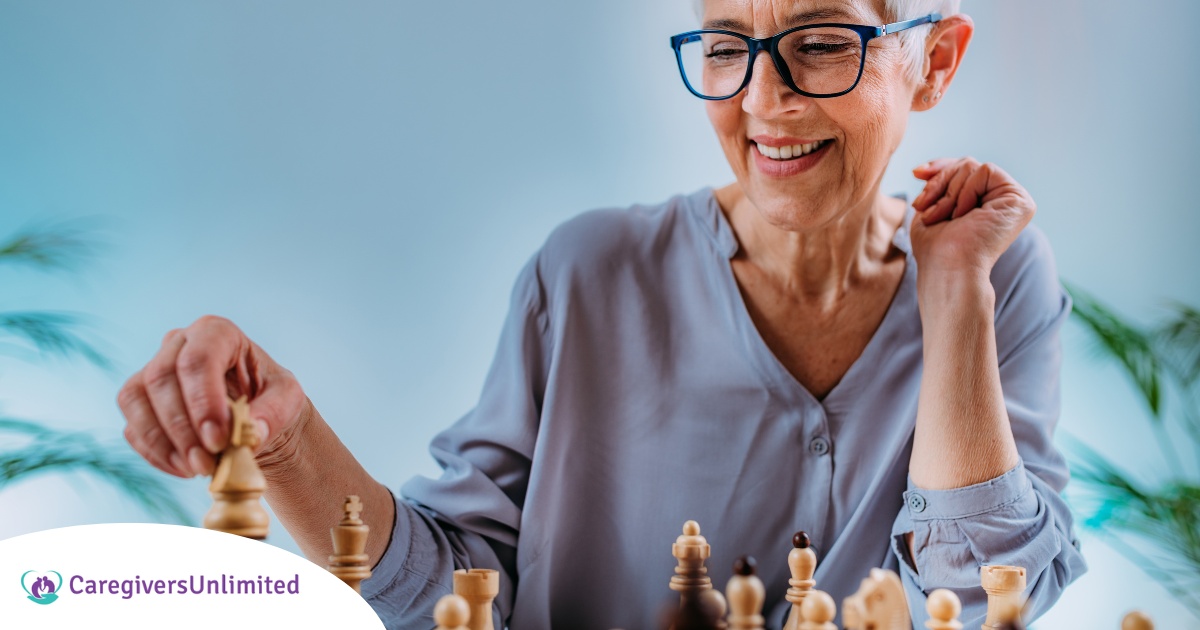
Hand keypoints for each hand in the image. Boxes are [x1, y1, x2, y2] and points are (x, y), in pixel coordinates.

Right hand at [117, 315, 306, 477]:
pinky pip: (133, 427)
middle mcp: (179, 343)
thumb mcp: (288, 401)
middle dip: (181, 427)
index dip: (203, 400)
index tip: (218, 440)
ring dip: (162, 442)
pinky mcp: (140, 402)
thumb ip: (273, 414)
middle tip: (206, 463)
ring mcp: (153, 370)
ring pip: (135, 399)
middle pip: (161, 377)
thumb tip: (251, 434)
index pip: (199, 358)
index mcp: (217, 332)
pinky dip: (155, 453)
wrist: (256, 416)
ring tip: (196, 469)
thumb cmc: (272, 399)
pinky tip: (185, 469)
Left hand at [910, 157, 1035, 277]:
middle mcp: (1001, 201)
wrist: (948, 268)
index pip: (963, 170)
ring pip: (972, 165)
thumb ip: (934, 187)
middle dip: (939, 182)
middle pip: (965, 164)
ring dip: (948, 192)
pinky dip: (965, 191)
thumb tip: (922, 170)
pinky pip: (985, 171)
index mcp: (983, 203)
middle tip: (923, 207)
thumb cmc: (936, 249)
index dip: (939, 167)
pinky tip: (963, 215)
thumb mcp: (929, 210)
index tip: (916, 173)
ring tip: (943, 218)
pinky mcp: (1020, 201)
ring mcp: (1013, 200)